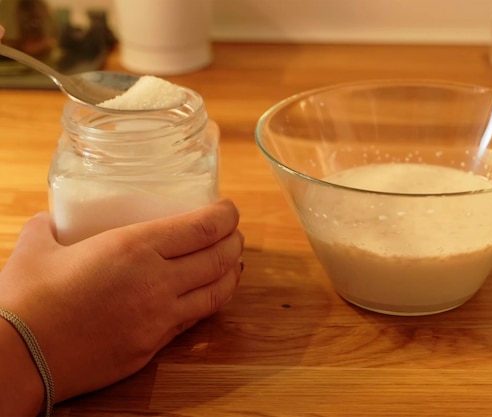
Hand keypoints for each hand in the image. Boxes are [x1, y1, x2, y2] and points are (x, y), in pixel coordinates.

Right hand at [0, 199, 243, 403]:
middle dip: (234, 241)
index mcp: (134, 248)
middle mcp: (157, 282)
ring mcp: (159, 318)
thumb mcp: (37, 247)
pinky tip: (208, 294)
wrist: (18, 360)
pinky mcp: (153, 347)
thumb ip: (49, 226)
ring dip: (231, 273)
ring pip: (217, 292)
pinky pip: (194, 320)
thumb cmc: (26, 300)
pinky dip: (210, 302)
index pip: (203, 228)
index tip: (229, 209)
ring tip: (232, 262)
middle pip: (219, 258)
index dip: (227, 216)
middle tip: (233, 233)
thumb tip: (50, 219)